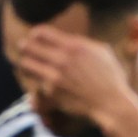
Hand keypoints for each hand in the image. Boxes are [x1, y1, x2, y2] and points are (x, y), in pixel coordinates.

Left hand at [12, 26, 137, 136]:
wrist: (112, 104)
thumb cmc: (112, 78)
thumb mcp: (102, 52)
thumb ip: (83, 42)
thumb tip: (70, 39)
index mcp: (74, 45)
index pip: (41, 32)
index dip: (35, 35)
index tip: (34, 39)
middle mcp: (62, 59)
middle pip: (28, 46)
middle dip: (25, 47)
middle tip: (25, 50)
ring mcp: (55, 76)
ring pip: (26, 64)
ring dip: (26, 64)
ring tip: (28, 66)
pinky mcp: (52, 92)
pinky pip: (36, 84)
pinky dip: (38, 84)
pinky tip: (42, 85)